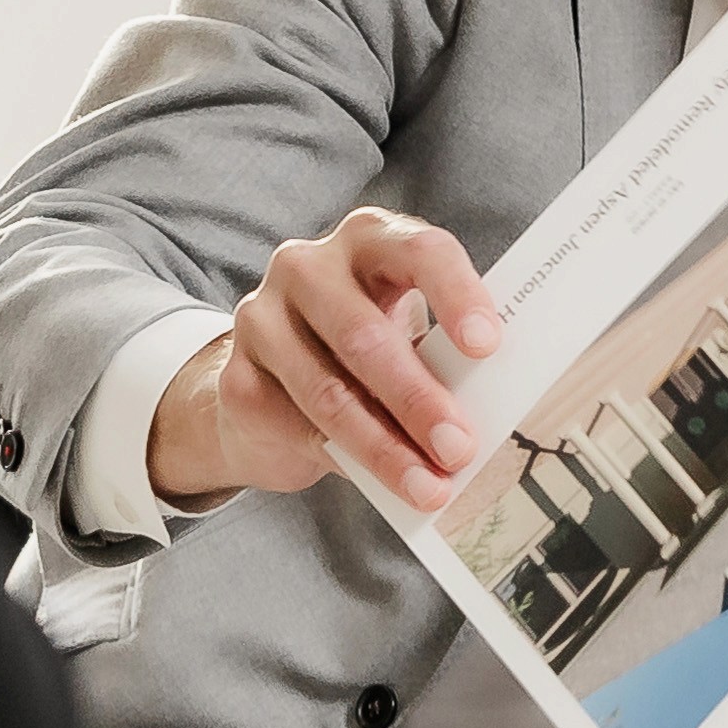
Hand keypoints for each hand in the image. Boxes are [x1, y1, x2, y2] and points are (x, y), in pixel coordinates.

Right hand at [145, 207, 506, 513]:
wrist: (273, 384)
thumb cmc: (364, 349)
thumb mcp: (405, 332)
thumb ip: (439, 354)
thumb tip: (489, 413)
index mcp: (369, 240)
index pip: (419, 251)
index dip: (456, 296)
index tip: (487, 346)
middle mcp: (307, 268)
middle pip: (364, 335)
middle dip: (417, 399)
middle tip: (459, 448)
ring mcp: (262, 319)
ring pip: (329, 394)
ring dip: (385, 449)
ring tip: (429, 488)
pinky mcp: (237, 379)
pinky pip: (299, 429)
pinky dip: (348, 463)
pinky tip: (385, 487)